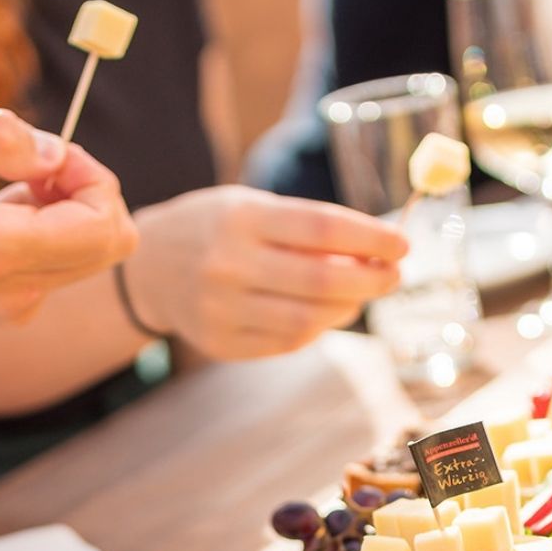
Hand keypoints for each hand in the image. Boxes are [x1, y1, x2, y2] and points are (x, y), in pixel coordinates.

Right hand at [0, 111, 136, 320]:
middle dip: (87, 192)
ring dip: (61, 209)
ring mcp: (12, 308)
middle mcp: (13, 291)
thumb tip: (58, 153)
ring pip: (86, 253)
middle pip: (110, 244)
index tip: (51, 154)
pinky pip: (56, 263)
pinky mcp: (6, 310)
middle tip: (32, 166)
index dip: (95, 178)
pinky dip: (40, 230)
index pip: (105, 228)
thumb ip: (3, 140)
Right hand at [122, 186, 407, 360]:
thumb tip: (376, 252)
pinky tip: (325, 313)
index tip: (402, 245)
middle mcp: (228, 264)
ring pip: (308, 320)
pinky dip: (318, 328)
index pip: (321, 229)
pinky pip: (287, 342)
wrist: (149, 268)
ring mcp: (221, 309)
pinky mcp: (221, 343)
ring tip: (359, 296)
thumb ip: (307, 228)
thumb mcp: (252, 207)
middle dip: (370, 281)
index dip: (370, 239)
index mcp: (240, 219)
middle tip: (393, 276)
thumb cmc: (215, 228)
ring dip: (348, 309)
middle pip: (320, 281)